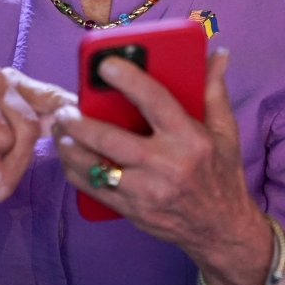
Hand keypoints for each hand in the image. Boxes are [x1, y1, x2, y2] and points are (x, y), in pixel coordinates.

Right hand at [0, 65, 74, 243]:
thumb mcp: (5, 141)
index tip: (91, 137)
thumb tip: (77, 132)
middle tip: (3, 188)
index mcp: (15, 82)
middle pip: (28, 125)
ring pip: (3, 134)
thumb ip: (34, 131)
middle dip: (18, 163)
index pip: (53, 98)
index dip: (72, 116)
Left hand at [53, 50, 272, 284]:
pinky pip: (93, 189)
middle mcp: (167, 166)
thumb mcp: (225, 131)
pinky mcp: (132, 210)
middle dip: (80, 121)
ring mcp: (146, 191)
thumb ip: (214, 90)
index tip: (105, 64)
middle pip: (111, 139)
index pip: (156, 102)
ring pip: (95, 167)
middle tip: (65, 108)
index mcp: (190, 140)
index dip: (129, 80)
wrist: (221, 229)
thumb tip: (218, 55)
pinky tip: (67, 154)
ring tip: (59, 129)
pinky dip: (73, 170)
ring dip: (68, 146)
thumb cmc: (221, 174)